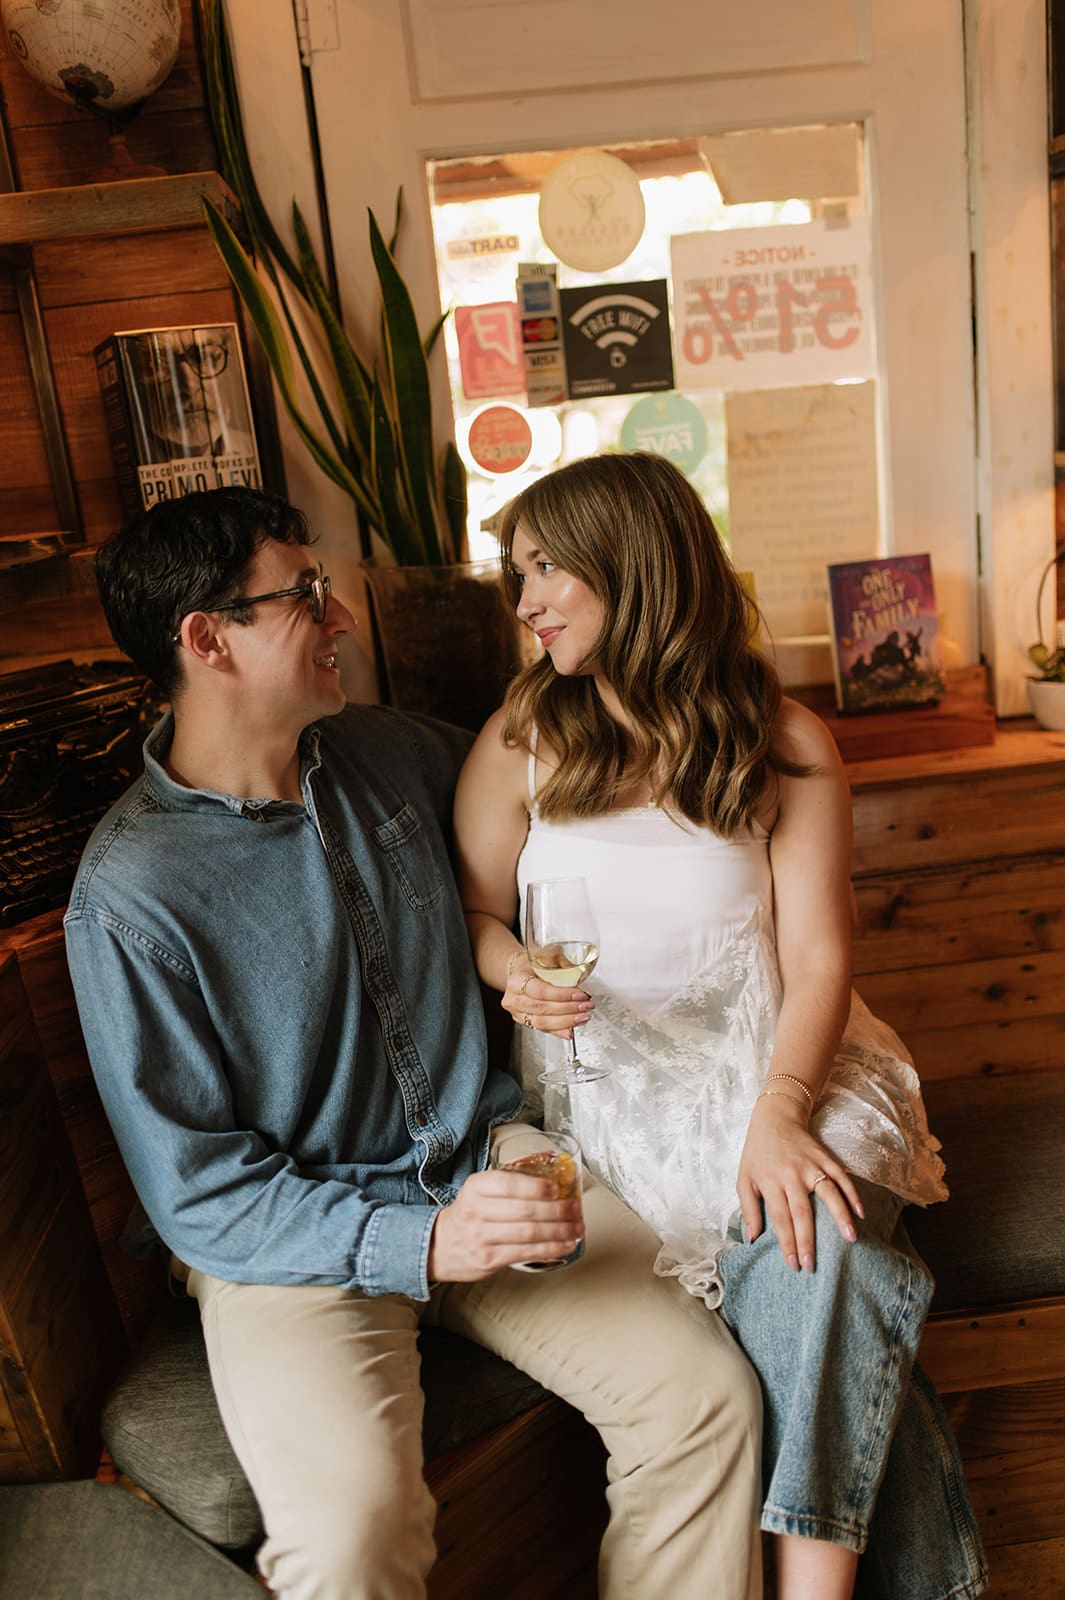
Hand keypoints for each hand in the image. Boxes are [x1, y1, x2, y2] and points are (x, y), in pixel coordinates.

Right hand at [427, 1168, 583, 1280]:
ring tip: (577, 1227)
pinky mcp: (489, 1260)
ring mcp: (482, 1237)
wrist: (438, 1246)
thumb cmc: (468, 1214)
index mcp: (476, 1187)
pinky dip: (551, 1248)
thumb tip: (550, 1181)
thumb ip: (507, 1184)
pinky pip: (526, 1253)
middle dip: (557, 1210)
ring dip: (560, 1231)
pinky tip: (565, 1244)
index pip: (509, 1184)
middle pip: (525, 1210)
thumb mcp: (479, 1191)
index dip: (536, 1187)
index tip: (557, 1189)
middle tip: (575, 1208)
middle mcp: (477, 1211)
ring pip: (529, 1233)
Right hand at [502, 958, 592, 1039]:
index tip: (580, 995)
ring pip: (543, 1022)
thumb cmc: (534, 964)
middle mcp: (514, 999)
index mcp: (516, 980)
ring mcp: (518, 1013)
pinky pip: (543, 1030)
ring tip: (583, 1017)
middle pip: (543, 1008)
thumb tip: (580, 973)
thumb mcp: (546, 955)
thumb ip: (562, 963)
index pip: (540, 991)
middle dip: (569, 1009)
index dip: (562, 995)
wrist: (521, 972)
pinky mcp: (525, 1022)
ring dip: (566, 1021)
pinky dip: (559, 1031)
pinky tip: (571, 1031)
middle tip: (586, 1005)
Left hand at [736, 1094, 863, 1272]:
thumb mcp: (743, 1179)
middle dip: (807, 1240)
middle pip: (802, 1212)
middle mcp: (791, 1175)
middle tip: (813, 1266)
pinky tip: (860, 1213)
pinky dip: (852, 1194)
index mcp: (769, 1181)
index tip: (794, 1264)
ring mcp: (811, 1165)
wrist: (774, 1118)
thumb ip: (747, 1209)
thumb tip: (752, 1239)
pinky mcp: (825, 1158)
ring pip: (828, 1193)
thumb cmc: (757, 1154)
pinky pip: (842, 1177)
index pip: (779, 1218)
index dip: (787, 1243)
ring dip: (840, 1216)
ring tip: (850, 1239)